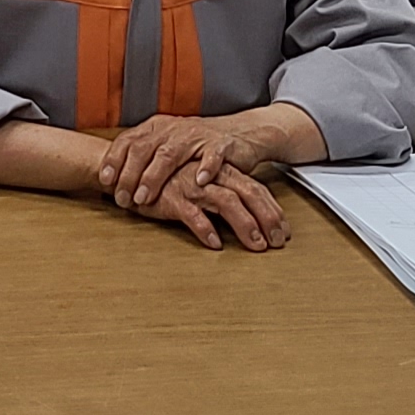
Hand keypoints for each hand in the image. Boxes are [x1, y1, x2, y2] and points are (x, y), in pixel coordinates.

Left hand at [95, 115, 270, 212]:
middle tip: (123, 199)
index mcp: (156, 128)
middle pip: (144, 149)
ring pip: (171, 154)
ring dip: (155, 176)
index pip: (128, 140)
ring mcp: (197, 135)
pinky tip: (198, 181)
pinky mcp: (221, 144)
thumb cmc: (195, 147)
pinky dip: (205, 167)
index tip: (104, 180)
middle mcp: (173, 129)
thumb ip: (142, 158)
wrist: (239, 133)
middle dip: (130, 175)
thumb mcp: (165, 145)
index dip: (114, 159)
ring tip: (145, 197)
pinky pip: (212, 156)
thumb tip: (111, 179)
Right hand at [150, 155, 289, 250]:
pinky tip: (215, 242)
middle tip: (278, 240)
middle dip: (267, 217)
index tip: (283, 231)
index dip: (272, 209)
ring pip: (226, 202)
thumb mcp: (201, 185)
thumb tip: (249, 218)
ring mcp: (192, 187)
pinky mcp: (172, 198)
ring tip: (255, 244)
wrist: (130, 169)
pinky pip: (192, 214)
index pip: (255, 188)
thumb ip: (223, 196)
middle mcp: (210, 177)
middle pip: (248, 193)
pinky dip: (205, 229)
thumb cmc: (168, 180)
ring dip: (244, 224)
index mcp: (220, 173)